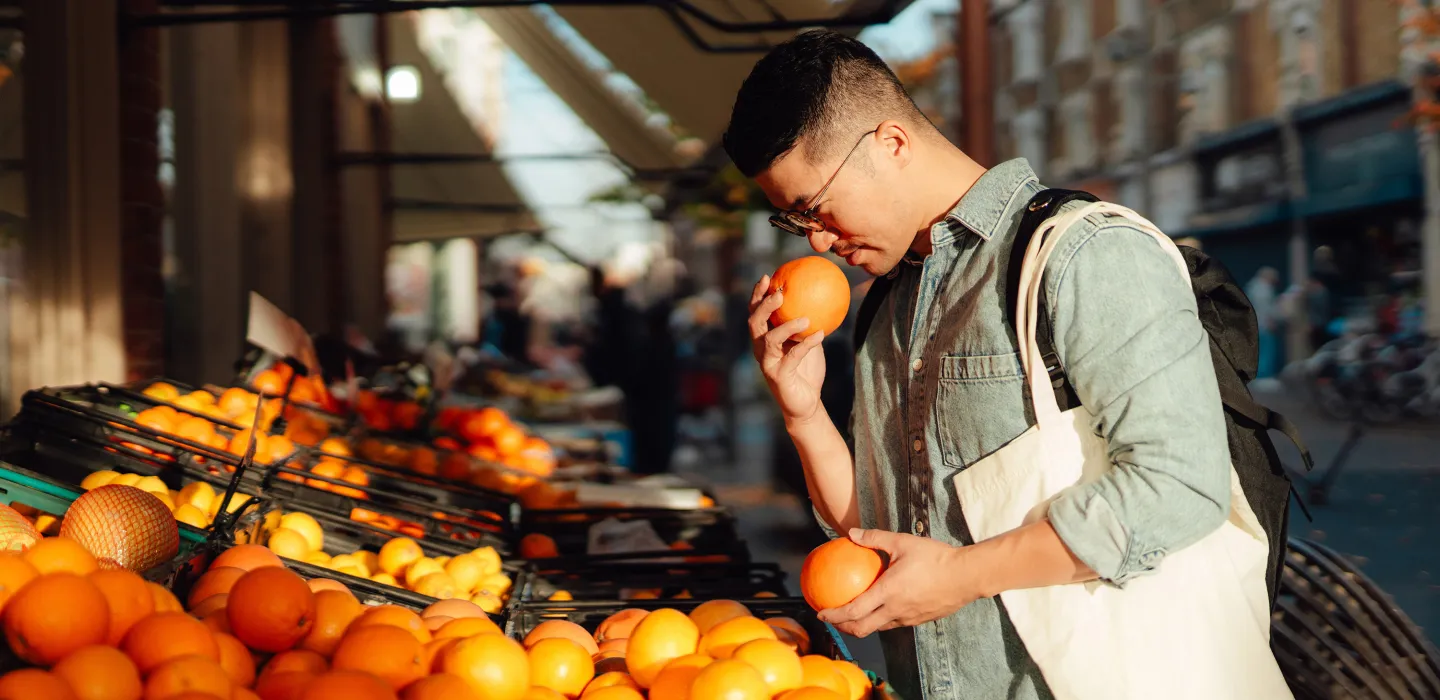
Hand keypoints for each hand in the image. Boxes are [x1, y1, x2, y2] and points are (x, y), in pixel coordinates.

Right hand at [748, 275, 825, 424]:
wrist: (806, 403)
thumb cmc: (807, 370)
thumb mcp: (809, 342)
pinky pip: (793, 357)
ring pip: (770, 339)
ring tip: (805, 317)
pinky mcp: (778, 377)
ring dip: (787, 326)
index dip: (758, 294)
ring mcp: (767, 363)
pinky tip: (821, 334)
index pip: (755, 312)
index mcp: (764, 338)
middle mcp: (760, 349)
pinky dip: (807, 344)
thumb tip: (823, 296)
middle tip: (779, 292)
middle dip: (764, 305)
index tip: (767, 276)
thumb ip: (809, 323)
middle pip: (755, 322)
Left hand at [818, 529, 979, 637]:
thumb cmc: (936, 557)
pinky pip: (894, 623)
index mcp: (888, 593)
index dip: (834, 615)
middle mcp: (896, 611)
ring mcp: (908, 619)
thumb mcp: (903, 542)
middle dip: (843, 628)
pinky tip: (880, 606)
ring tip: (852, 615)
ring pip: (878, 628)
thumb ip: (876, 538)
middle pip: (862, 629)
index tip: (820, 612)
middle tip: (832, 619)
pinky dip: (880, 620)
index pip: (853, 611)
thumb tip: (852, 532)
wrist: (968, 576)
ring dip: (861, 625)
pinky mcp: (919, 620)